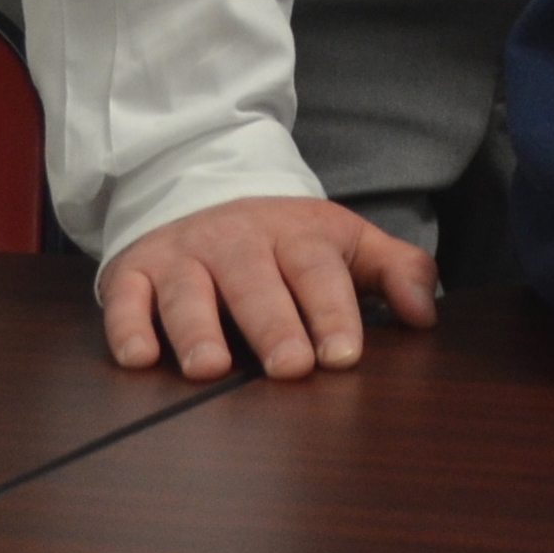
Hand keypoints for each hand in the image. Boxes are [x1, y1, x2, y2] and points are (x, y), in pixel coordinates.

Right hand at [99, 195, 440, 381]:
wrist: (200, 183)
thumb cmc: (283, 236)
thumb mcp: (345, 241)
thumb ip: (395, 271)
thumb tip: (427, 315)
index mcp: (295, 234)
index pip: (318, 271)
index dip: (333, 312)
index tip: (344, 356)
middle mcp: (238, 241)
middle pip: (256, 282)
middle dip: (273, 324)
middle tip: (289, 368)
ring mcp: (184, 254)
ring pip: (189, 291)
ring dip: (198, 329)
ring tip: (211, 368)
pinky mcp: (135, 270)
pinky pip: (127, 297)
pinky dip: (129, 326)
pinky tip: (139, 358)